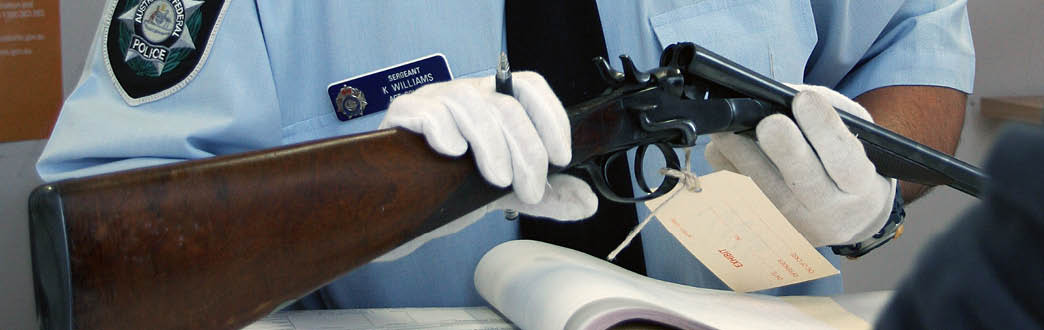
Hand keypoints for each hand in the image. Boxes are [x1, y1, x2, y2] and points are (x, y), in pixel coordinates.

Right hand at [375, 72, 596, 260]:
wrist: (405, 211)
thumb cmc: (451, 189)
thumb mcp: (506, 193)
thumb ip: (546, 196)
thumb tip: (587, 201)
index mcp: (493, 103)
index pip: (529, 86)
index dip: (552, 117)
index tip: (562, 157)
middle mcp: (465, 95)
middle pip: (506, 104)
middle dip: (527, 150)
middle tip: (530, 190)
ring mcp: (432, 102)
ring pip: (469, 104)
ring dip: (492, 146)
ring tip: (498, 181)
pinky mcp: (402, 117)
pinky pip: (426, 112)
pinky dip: (444, 130)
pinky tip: (453, 154)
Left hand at [705, 85, 895, 246]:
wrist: (854, 218)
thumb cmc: (854, 166)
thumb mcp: (862, 139)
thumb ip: (832, 114)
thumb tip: (786, 95)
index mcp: (861, 182)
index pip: (846, 157)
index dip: (824, 129)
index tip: (805, 100)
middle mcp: (831, 207)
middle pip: (805, 180)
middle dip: (785, 147)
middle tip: (769, 122)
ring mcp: (801, 220)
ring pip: (768, 188)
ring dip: (743, 156)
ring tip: (727, 131)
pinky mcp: (775, 221)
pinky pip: (749, 192)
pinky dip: (731, 167)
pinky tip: (720, 149)